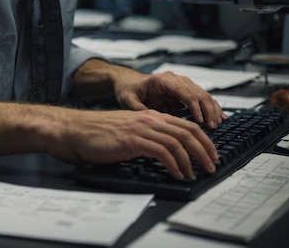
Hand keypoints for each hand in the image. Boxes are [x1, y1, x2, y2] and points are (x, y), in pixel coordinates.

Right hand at [47, 106, 218, 179]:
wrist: (76, 130)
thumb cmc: (98, 134)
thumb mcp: (128, 131)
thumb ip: (146, 137)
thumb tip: (166, 153)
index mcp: (149, 116)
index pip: (184, 124)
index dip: (202, 139)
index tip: (211, 153)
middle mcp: (148, 119)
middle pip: (187, 131)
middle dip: (204, 149)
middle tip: (212, 164)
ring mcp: (141, 128)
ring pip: (178, 141)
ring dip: (192, 160)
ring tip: (197, 173)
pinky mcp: (133, 140)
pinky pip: (162, 151)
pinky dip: (174, 164)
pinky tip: (177, 174)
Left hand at [112, 68, 226, 128]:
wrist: (128, 82)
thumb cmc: (128, 90)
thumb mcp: (128, 101)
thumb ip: (139, 110)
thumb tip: (152, 121)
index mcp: (161, 80)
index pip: (184, 91)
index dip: (194, 106)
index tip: (200, 121)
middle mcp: (174, 79)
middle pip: (197, 92)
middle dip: (207, 109)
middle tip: (212, 127)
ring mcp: (181, 83)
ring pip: (203, 94)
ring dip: (212, 109)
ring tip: (216, 125)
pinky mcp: (184, 91)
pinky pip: (201, 98)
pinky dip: (211, 107)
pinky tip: (221, 118)